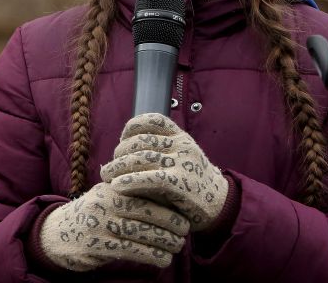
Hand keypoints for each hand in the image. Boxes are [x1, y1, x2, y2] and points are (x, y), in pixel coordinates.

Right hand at [39, 181, 188, 270]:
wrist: (56, 234)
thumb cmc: (92, 216)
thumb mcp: (107, 197)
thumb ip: (131, 194)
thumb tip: (170, 196)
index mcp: (110, 187)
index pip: (144, 189)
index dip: (167, 201)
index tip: (184, 210)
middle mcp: (105, 203)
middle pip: (145, 210)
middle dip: (171, 221)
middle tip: (186, 230)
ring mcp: (99, 224)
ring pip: (140, 231)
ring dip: (165, 241)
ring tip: (177, 246)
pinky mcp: (97, 246)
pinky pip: (131, 250)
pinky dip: (151, 255)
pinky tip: (163, 259)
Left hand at [100, 113, 228, 231]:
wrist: (220, 206)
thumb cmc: (191, 184)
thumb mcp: (179, 159)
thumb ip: (158, 152)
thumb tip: (121, 152)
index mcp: (181, 137)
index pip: (153, 120)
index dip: (132, 127)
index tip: (121, 140)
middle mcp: (182, 146)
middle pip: (141, 141)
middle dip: (121, 153)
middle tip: (110, 166)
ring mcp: (183, 163)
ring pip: (142, 158)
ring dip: (118, 167)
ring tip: (107, 176)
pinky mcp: (181, 184)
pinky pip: (150, 178)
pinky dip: (130, 181)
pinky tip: (117, 186)